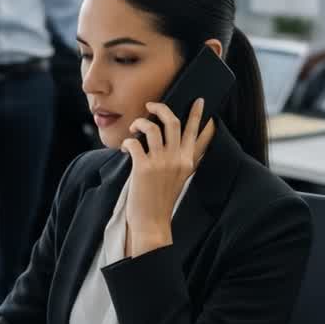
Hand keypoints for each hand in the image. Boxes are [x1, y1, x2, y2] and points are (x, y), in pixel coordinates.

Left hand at [120, 99, 215, 256]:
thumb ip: (187, 160)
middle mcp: (176, 159)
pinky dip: (127, 142)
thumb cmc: (163, 200)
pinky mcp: (143, 168)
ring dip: (141, 123)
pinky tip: (125, 148)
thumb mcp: (181, 178)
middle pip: (173, 122)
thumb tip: (192, 147)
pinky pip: (134, 143)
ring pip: (153, 128)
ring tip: (135, 127)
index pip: (195, 133)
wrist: (152, 222)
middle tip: (151, 105)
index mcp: (187, 161)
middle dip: (161, 108)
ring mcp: (161, 163)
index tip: (199, 101)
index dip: (197, 115)